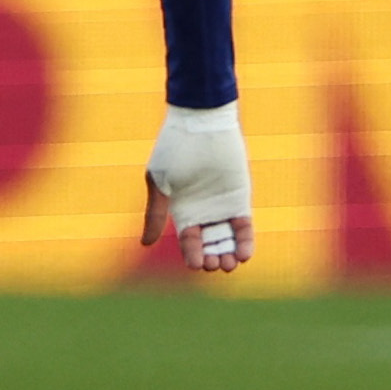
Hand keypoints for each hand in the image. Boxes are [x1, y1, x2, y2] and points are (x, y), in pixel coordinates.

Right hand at [143, 101, 253, 273]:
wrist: (201, 124)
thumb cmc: (174, 151)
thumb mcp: (160, 184)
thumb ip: (155, 214)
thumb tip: (145, 244)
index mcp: (182, 209)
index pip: (189, 241)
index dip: (193, 255)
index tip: (197, 265)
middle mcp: (203, 211)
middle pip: (210, 245)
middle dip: (213, 258)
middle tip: (216, 265)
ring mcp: (222, 206)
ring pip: (228, 240)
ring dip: (229, 254)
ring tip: (229, 264)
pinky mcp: (240, 199)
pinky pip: (244, 227)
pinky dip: (245, 241)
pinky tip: (244, 254)